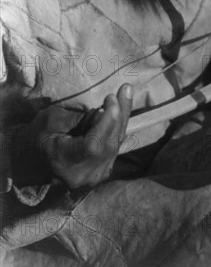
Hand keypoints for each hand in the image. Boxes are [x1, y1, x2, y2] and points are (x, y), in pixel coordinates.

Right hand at [11, 84, 132, 188]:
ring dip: (122, 118)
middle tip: (125, 90)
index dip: (107, 122)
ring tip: (125, 94)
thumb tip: (104, 112)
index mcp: (64, 164)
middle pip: (109, 144)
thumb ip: (79, 119)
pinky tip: (121, 109)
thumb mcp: (52, 120)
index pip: (93, 145)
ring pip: (115, 144)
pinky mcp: (101, 172)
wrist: (28, 159)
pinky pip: (114, 147)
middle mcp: (82, 176)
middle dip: (119, 115)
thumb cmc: (37, 135)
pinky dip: (117, 128)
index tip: (112, 99)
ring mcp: (93, 177)